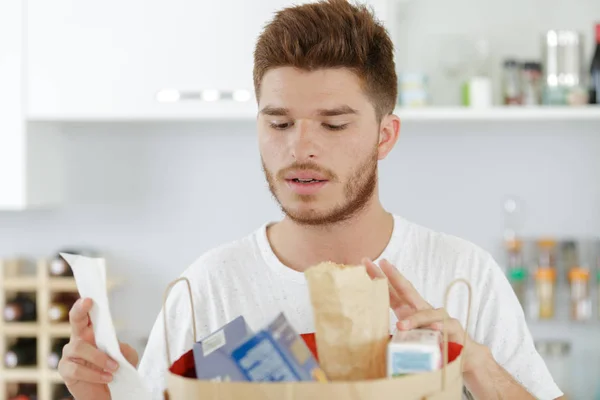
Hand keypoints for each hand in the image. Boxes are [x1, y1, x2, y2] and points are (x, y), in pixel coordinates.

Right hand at [58, 298, 138, 399]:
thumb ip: (123, 349)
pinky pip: (75, 369)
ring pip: (78, 348)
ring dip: (98, 358)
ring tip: (114, 368)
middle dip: (79, 311)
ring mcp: (69, 355)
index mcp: (92, 333)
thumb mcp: (127, 358)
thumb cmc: (116, 370)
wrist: (108, 393)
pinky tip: (106, 378)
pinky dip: (93, 373)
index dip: (84, 306)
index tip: (89, 299)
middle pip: (74, 321)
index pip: (86, 316)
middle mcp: (79, 340)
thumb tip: (117, 346)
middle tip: (87, 303)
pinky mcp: (65, 371)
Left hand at [362, 258, 488, 372]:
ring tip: (401, 326)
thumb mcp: (407, 337)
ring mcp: (438, 316)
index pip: (391, 292)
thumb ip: (393, 333)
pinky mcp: (453, 328)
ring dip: (413, 320)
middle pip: (406, 290)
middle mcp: (422, 308)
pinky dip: (439, 327)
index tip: (365, 263)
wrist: (460, 353)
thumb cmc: (429, 342)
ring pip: (425, 313)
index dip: (379, 279)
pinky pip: (446, 326)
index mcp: (408, 310)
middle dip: (393, 276)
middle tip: (381, 264)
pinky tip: (434, 328)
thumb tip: (370, 335)